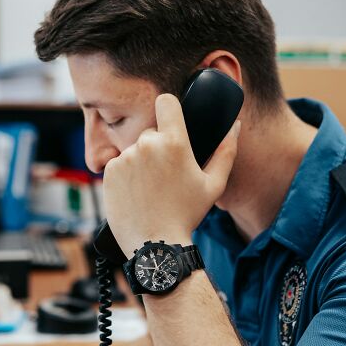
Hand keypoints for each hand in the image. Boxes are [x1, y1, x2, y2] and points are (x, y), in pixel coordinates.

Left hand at [103, 93, 240, 257]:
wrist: (155, 243)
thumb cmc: (186, 214)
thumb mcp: (213, 184)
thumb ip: (226, 151)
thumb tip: (235, 125)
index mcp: (174, 142)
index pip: (166, 102)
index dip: (169, 108)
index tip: (171, 119)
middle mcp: (146, 144)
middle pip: (152, 133)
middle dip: (158, 148)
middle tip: (166, 176)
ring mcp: (125, 157)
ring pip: (135, 150)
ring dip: (142, 163)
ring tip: (151, 189)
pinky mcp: (109, 171)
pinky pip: (119, 164)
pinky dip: (126, 176)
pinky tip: (136, 194)